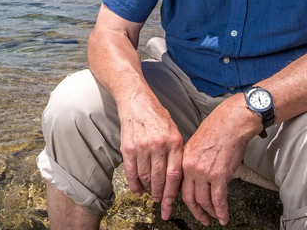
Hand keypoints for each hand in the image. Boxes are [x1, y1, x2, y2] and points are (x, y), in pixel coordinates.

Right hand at [119, 84, 183, 220]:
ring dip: (148, 190)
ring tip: (150, 193)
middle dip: (160, 196)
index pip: (175, 175)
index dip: (173, 194)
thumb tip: (177, 176)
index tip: (170, 206)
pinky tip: (138, 190)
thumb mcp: (173, 129)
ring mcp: (143, 146)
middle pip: (160, 180)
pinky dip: (134, 185)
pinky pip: (131, 173)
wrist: (137, 100)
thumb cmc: (157, 115)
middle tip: (160, 203)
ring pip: (146, 178)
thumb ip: (176, 151)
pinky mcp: (129, 147)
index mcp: (174, 141)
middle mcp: (160, 145)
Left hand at [182, 94, 261, 225]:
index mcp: (185, 158)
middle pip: (189, 197)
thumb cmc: (218, 128)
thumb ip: (193, 159)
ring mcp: (204, 172)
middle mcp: (191, 166)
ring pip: (204, 201)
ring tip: (215, 217)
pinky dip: (221, 212)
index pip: (179, 185)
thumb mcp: (197, 142)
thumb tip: (195, 173)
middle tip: (201, 219)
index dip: (183, 200)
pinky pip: (219, 200)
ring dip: (210, 213)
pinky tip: (223, 216)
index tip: (186, 207)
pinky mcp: (219, 175)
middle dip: (196, 211)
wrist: (232, 122)